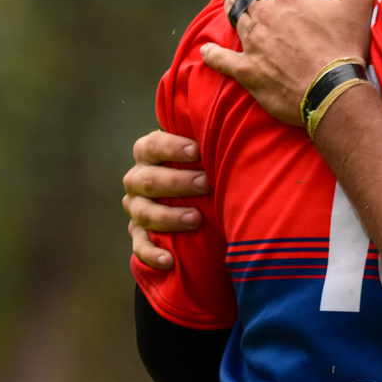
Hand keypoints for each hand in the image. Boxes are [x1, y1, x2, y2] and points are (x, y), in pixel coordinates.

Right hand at [123, 130, 208, 268]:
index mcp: (150, 153)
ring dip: (168, 217)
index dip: (171, 147)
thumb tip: (245, 121)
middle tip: (205, 184)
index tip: (197, 150)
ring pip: (143, 211)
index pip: (151, 145)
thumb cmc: (203, 166)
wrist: (196, 198)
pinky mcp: (139, 233)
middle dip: (176, 182)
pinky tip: (169, 260)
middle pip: (147, 179)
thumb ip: (212, 139)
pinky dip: (151, 254)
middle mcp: (138, 178)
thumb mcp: (205, 153)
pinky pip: (139, 246)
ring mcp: (137, 207)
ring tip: (195, 219)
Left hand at [202, 0, 372, 127]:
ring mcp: (254, 43)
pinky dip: (213, 54)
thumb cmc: (346, 45)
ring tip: (233, 3)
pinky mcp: (247, 69)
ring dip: (233, 8)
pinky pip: (222, 59)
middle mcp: (267, 15)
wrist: (331, 91)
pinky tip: (207, 50)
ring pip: (235, 18)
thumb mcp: (359, 1)